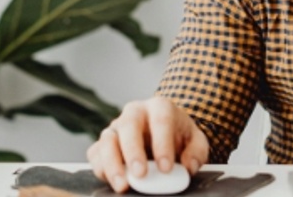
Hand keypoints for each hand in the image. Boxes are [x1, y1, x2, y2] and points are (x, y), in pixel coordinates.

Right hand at [86, 96, 209, 193]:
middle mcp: (134, 113)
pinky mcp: (103, 143)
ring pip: (107, 140)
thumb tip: (188, 166)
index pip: (160, 121)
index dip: (162, 144)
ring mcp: (116, 127)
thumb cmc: (179, 136)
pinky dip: (101, 169)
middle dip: (133, 151)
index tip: (166, 168)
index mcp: (159, 107)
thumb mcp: (196, 141)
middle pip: (128, 126)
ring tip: (123, 185)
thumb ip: (197, 152)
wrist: (164, 134)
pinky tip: (113, 181)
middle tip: (140, 174)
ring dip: (112, 164)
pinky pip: (95, 154)